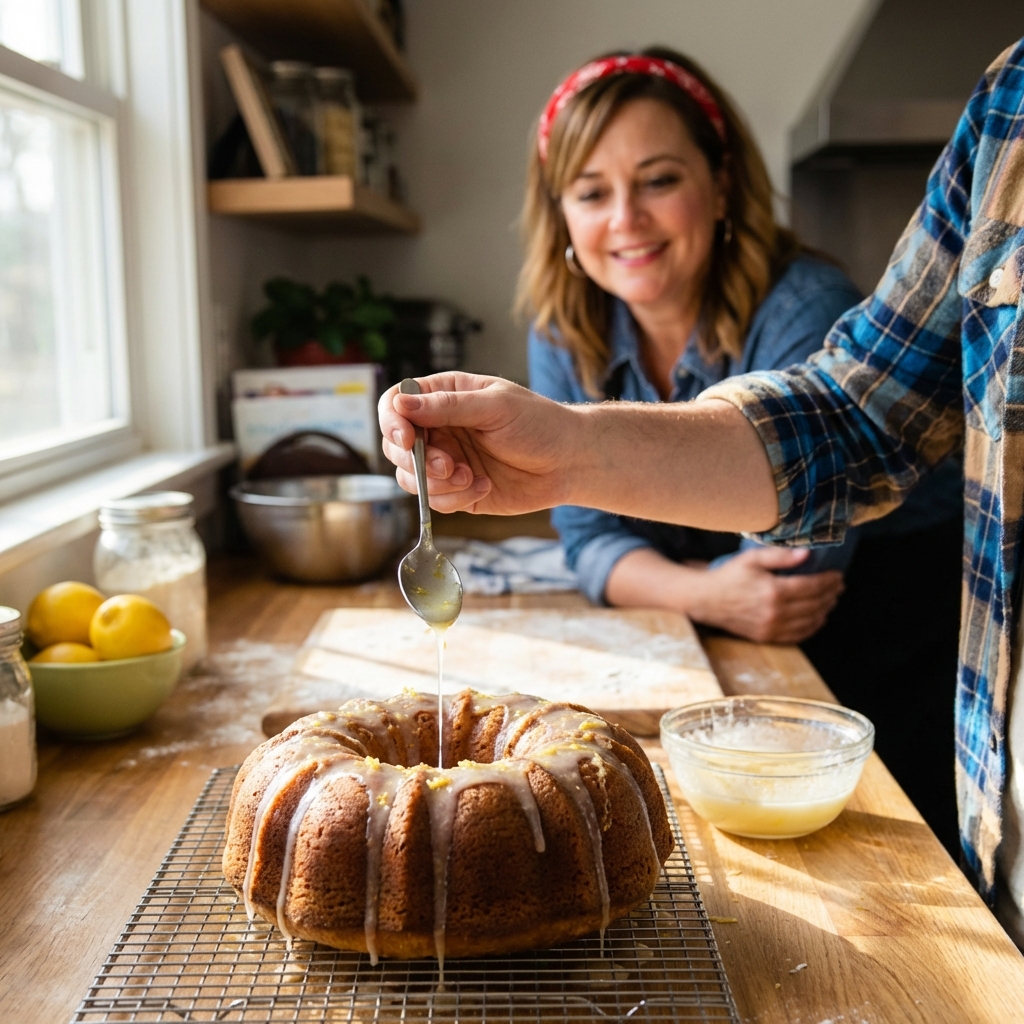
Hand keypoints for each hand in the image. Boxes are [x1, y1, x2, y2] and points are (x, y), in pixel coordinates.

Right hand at [379, 373, 577, 513]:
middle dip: (417, 461)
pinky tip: (484, 486)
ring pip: (410, 478)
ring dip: (435, 483)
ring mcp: (446, 461)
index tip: (406, 439)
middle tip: (448, 465)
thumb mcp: (496, 406)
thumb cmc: (539, 424)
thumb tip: (401, 404)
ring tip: (469, 477)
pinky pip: (435, 501)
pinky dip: (454, 498)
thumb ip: (448, 406)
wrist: (570, 462)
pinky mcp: (457, 491)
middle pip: (395, 446)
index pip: (396, 404)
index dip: (391, 422)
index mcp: (444, 396)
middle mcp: (439, 428)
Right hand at [687, 547, 843, 643]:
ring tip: (830, 600)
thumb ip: (780, 556)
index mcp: (774, 591)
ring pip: (809, 622)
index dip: (829, 581)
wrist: (706, 600)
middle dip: (831, 595)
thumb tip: (807, 554)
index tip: (838, 575)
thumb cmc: (729, 576)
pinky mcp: (767, 637)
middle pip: (814, 604)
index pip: (812, 587)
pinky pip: (797, 636)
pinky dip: (812, 628)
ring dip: (825, 611)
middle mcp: (775, 612)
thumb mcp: (752, 559)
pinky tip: (817, 618)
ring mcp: (771, 627)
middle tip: (838, 586)